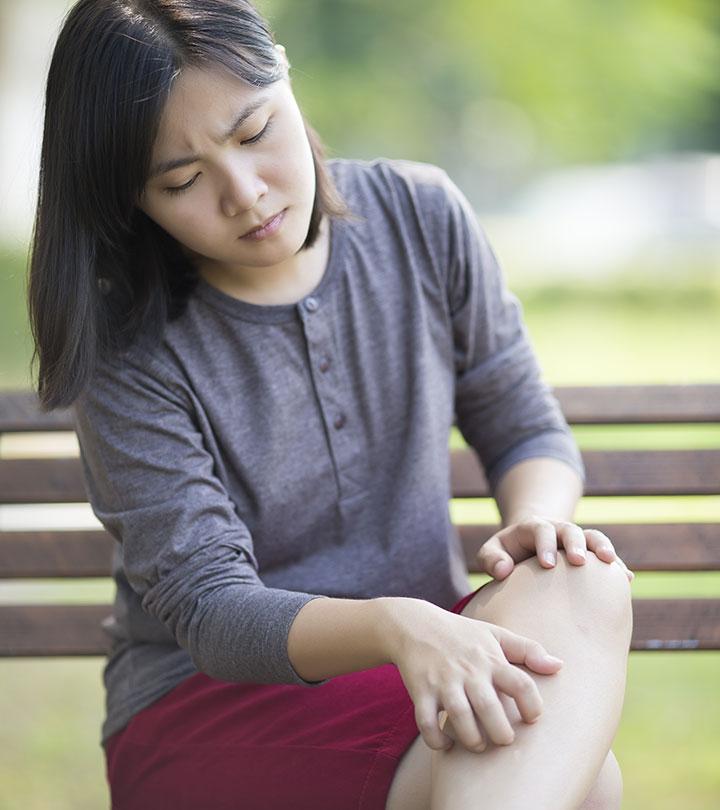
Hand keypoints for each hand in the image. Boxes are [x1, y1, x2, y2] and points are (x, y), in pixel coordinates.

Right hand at [382, 598, 563, 752]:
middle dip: (501, 733)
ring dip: (472, 739)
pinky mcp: (420, 691)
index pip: (520, 683)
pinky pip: (427, 723)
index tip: (532, 717)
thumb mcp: (495, 634)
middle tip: (504, 738)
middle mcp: (468, 670)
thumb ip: (527, 650)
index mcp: (490, 658)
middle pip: (490, 708)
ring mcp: (443, 681)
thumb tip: (560, 666)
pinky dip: (437, 740)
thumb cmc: (462, 635)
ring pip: (460, 718)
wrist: (415, 625)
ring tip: (479, 744)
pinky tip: (446, 744)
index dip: (533, 706)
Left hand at [477, 516, 634, 582]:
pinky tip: (626, 578)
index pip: (540, 530)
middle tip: (578, 561)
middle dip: (575, 543)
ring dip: (602, 547)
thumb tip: (503, 571)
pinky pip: (605, 556)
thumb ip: (490, 559)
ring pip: (592, 536)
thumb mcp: (491, 552)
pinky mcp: (588, 553)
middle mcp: (557, 530)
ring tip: (611, 563)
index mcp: (532, 528)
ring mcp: (575, 540)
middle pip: (570, 529)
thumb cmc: (506, 553)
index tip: (548, 564)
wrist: (526, 545)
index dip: (545, 544)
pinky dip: (616, 564)